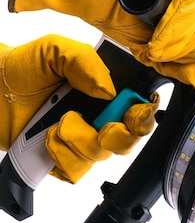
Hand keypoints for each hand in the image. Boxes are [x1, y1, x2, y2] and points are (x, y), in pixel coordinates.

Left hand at [0, 35, 158, 182]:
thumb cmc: (23, 68)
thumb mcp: (56, 50)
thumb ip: (86, 62)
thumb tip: (110, 89)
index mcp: (104, 93)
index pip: (137, 111)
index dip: (143, 116)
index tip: (135, 113)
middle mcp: (95, 119)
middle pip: (125, 141)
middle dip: (114, 135)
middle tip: (99, 127)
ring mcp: (79, 141)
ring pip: (98, 157)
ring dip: (78, 143)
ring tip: (57, 125)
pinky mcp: (60, 160)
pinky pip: (73, 171)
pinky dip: (60, 157)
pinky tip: (47, 140)